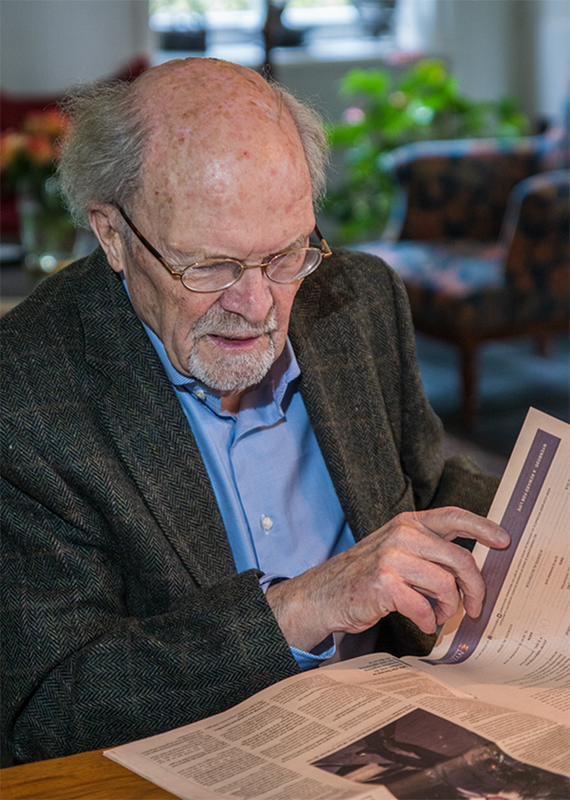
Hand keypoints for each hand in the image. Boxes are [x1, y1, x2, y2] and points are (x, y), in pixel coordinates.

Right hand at [266, 507, 509, 652]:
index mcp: (407, 522)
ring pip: (446, 586)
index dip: (483, 527)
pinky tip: (422, 622)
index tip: (504, 541)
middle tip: (475, 607)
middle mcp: (401, 534)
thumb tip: (470, 571)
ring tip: (441, 616)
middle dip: (476, 588)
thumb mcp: (395, 550)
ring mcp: (392, 558)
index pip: (453, 516)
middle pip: (460, 559)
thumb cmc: (364, 576)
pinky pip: (424, 607)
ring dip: (449, 608)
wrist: (322, 594)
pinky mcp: (384, 584)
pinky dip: (428, 621)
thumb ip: (427, 551)